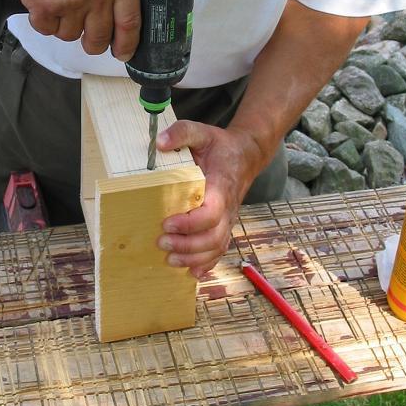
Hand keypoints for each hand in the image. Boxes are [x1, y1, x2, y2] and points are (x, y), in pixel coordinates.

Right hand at [0, 0, 140, 59]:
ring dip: (63, 24)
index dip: (127, 43)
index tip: (123, 52)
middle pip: (99, 38)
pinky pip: (46, 29)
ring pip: (70, 35)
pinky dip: (42, 19)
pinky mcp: (44, 7)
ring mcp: (71, 2)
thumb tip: (116, 5)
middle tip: (86, 37)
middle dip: (92, 42)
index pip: (130, 21)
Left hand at [155, 120, 267, 278]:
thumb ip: (182, 132)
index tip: (167, 223)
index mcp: (222, 186)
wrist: (245, 155)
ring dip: (194, 258)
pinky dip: (207, 264)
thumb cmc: (220, 146)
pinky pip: (219, 250)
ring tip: (170, 260)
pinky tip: (191, 273)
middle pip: (214, 236)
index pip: (212, 212)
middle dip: (188, 245)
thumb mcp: (202, 132)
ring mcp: (228, 219)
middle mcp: (228, 208)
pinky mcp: (224, 226)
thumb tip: (160, 142)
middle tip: (162, 243)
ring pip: (217, 247)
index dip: (191, 223)